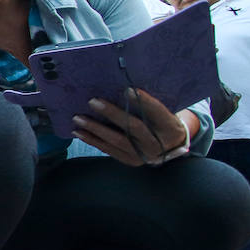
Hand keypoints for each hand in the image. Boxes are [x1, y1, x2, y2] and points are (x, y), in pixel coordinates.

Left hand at [73, 89, 189, 166]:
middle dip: (112, 114)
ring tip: (78, 118)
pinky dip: (92, 140)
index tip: (127, 90)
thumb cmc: (162, 124)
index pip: (157, 113)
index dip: (144, 102)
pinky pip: (108, 150)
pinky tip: (79, 132)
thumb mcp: (164, 114)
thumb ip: (149, 106)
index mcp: (170, 128)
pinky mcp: (130, 161)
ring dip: (95, 129)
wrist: (168, 148)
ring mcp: (143, 156)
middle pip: (133, 128)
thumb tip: (124, 89)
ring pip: (117, 141)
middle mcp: (157, 144)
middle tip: (93, 102)